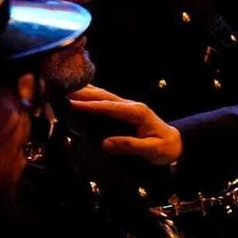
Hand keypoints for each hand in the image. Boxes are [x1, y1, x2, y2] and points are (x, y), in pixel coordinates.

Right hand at [66, 85, 181, 164]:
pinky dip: (91, 95)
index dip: (90, 105)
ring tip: (65, 88)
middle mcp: (131, 105)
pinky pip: (105, 100)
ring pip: (103, 95)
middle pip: (103, 96)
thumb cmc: (164, 148)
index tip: (72, 104)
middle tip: (61, 90)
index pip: (109, 106)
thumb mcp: (151, 150)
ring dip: (84, 91)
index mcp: (136, 112)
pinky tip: (80, 92)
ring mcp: (127, 106)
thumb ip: (129, 146)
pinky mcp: (124, 110)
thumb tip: (106, 144)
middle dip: (82, 93)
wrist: (175, 143)